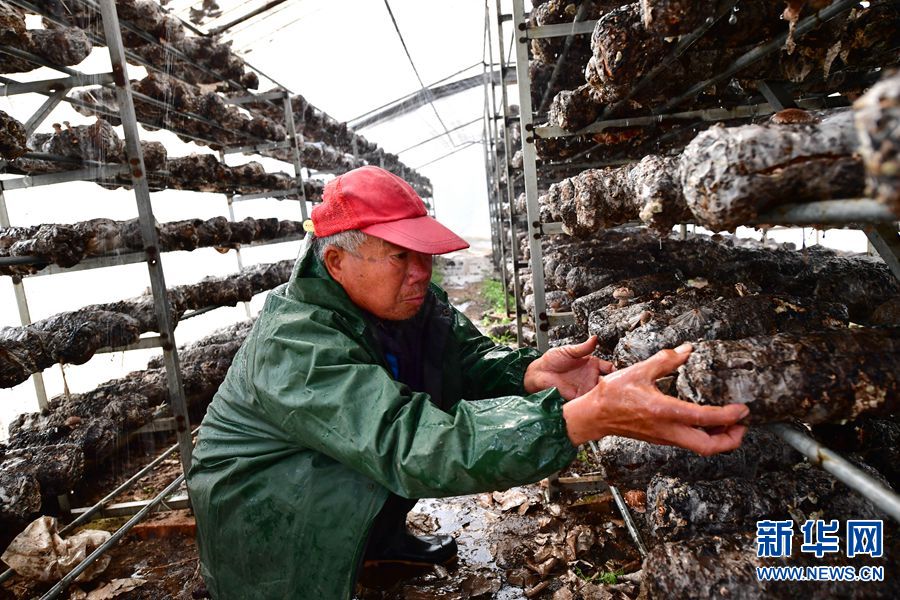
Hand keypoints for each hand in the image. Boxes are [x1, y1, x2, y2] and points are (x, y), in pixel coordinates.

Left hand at [524, 336, 614, 399]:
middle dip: (616, 385)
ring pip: (601, 394)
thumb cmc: (552, 360)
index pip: (610, 368)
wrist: (538, 373)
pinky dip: (596, 404)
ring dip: (608, 396)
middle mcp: (590, 377)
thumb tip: (594, 338)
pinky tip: (600, 402)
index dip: (617, 370)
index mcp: (591, 364)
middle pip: (609, 383)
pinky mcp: (578, 398)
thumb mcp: (569, 350)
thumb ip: (583, 348)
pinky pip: (590, 403)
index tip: (623, 372)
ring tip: (614, 395)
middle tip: (622, 386)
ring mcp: (585, 388)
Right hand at [562, 343, 748, 455]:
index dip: (729, 416)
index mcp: (663, 411)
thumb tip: (687, 350)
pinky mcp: (661, 439)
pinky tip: (706, 422)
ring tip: (729, 423)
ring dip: (719, 438)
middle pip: (708, 447)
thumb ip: (666, 360)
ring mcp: (664, 437)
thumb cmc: (612, 394)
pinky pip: (690, 443)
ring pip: (700, 448)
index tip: (743, 409)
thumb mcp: (639, 370)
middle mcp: (667, 430)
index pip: (705, 418)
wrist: (594, 415)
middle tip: (742, 425)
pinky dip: (704, 435)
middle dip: (731, 439)